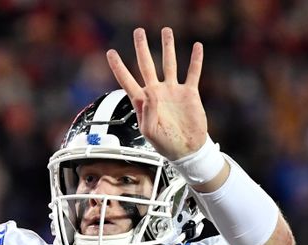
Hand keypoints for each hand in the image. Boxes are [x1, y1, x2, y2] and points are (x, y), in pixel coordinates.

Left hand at [106, 27, 207, 160]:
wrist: (187, 149)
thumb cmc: (165, 144)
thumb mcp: (150, 133)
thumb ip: (147, 113)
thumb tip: (149, 94)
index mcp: (143, 102)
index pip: (127, 80)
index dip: (118, 67)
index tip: (111, 52)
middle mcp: (157, 92)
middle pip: (147, 65)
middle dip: (142, 48)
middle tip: (138, 31)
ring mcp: (173, 91)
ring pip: (169, 63)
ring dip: (168, 47)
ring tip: (166, 31)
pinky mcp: (189, 93)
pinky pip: (193, 72)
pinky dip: (195, 60)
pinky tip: (196, 47)